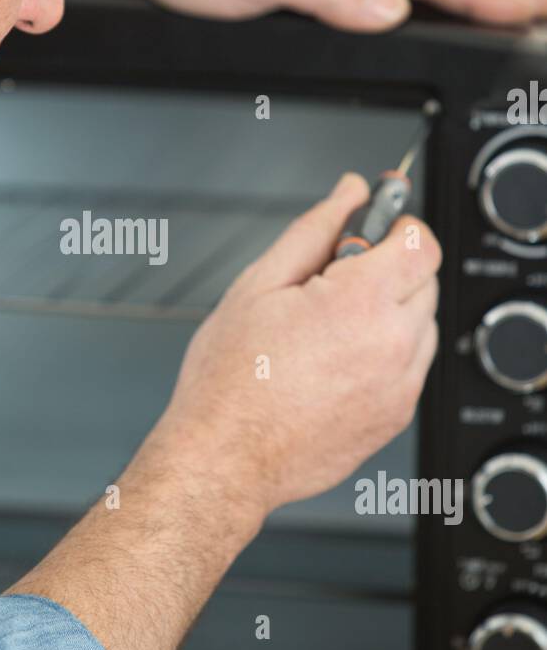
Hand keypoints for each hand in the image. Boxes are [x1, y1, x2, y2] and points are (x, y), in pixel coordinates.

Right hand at [155, 172, 440, 525]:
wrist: (225, 456)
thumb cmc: (229, 382)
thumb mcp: (260, 284)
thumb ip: (315, 229)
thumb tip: (349, 193)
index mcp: (361, 303)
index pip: (420, 241)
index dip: (397, 227)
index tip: (374, 230)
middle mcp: (393, 345)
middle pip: (424, 279)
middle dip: (387, 270)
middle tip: (331, 284)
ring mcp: (400, 385)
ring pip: (421, 324)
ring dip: (389, 313)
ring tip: (327, 331)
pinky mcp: (397, 415)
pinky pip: (410, 366)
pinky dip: (385, 354)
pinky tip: (333, 362)